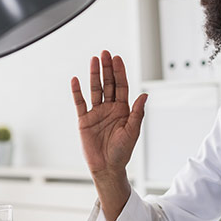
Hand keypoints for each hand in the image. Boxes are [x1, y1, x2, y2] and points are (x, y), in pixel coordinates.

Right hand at [71, 51, 146, 180]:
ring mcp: (96, 113)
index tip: (117, 59)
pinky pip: (80, 103)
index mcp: (123, 110)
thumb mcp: (132, 132)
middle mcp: (110, 108)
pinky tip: (76, 80)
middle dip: (107, 68)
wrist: (107, 167)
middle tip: (105, 53)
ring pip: (95, 89)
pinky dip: (77, 91)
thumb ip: (137, 113)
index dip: (119, 72)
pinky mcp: (84, 120)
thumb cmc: (121, 152)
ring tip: (94, 60)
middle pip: (108, 84)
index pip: (121, 86)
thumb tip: (144, 95)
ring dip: (94, 75)